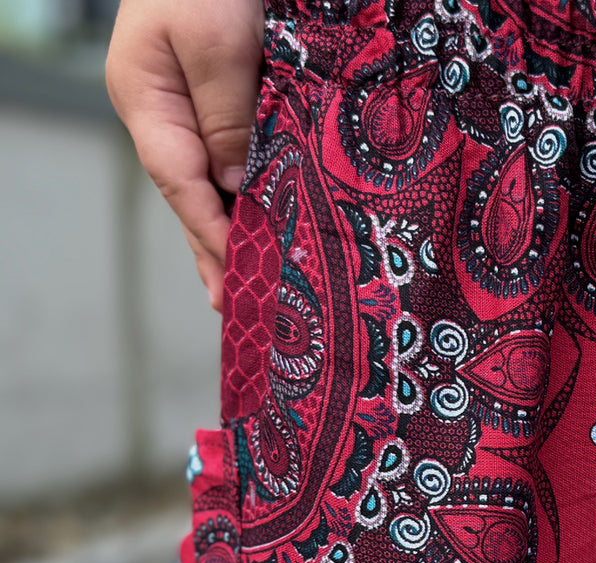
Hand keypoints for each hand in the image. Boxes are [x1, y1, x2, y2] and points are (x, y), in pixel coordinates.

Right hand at [107, 0, 263, 311]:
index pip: (181, 183)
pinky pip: (239, 152)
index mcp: (149, 98)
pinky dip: (251, 190)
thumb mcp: (214, 39)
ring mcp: (194, 100)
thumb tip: (235, 186)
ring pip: (216, 177)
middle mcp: (167, 106)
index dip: (210, 236)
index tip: (237, 283)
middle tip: (242, 310)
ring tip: (253, 283)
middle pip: (193, 192)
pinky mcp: (229, 90)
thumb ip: (225, 112)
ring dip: (235, 227)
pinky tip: (266, 216)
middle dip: (217, 250)